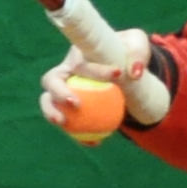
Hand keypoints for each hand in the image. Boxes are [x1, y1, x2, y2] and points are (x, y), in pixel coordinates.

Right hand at [41, 35, 170, 132]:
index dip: (96, 71)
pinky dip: (77, 134)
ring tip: (63, 123)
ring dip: (51, 112)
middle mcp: (65, 70)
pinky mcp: (67, 106)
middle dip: (58, 92)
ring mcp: (63, 88)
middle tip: (76, 104)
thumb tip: (134, 73)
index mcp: (78, 52)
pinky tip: (94, 143)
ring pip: (49, 101)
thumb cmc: (126, 51)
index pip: (83, 62)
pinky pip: (69, 122)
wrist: (123, 66)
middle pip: (51, 80)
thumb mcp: (137, 44)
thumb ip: (137, 53)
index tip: (118, 75)